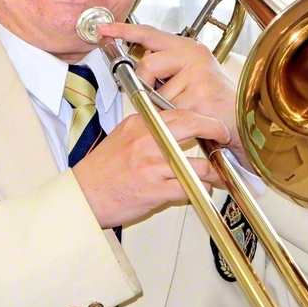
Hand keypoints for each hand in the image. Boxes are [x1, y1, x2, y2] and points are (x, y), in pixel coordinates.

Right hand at [72, 108, 229, 227]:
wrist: (83, 194)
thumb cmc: (101, 170)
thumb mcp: (123, 136)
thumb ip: (148, 129)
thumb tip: (175, 127)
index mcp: (139, 124)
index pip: (179, 112)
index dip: (202, 117)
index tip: (211, 123)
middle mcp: (147, 140)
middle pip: (193, 125)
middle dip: (216, 130)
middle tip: (224, 136)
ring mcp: (152, 165)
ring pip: (198, 163)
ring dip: (213, 171)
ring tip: (215, 174)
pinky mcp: (155, 189)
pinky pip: (190, 188)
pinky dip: (201, 191)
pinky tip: (202, 191)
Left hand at [97, 21, 251, 170]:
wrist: (244, 119)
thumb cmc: (215, 101)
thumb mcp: (191, 75)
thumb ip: (166, 66)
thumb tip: (140, 67)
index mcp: (188, 48)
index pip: (150, 34)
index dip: (124, 30)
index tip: (104, 28)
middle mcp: (193, 56)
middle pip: (147, 65)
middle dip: (146, 84)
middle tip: (160, 96)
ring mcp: (197, 75)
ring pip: (157, 93)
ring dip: (164, 107)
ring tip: (186, 108)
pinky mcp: (198, 97)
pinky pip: (168, 111)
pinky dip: (174, 119)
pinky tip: (192, 116)